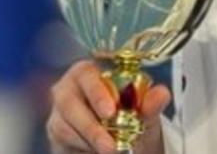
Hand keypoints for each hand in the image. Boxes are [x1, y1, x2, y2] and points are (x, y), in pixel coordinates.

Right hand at [47, 59, 172, 153]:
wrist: (121, 144)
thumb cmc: (130, 119)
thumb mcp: (145, 113)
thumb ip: (151, 103)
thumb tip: (161, 94)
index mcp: (90, 72)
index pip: (86, 74)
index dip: (96, 92)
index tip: (110, 111)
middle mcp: (69, 88)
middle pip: (69, 101)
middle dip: (91, 125)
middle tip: (111, 144)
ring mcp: (59, 111)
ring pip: (64, 125)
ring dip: (89, 140)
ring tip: (112, 150)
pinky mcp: (55, 131)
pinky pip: (63, 140)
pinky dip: (82, 147)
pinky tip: (96, 150)